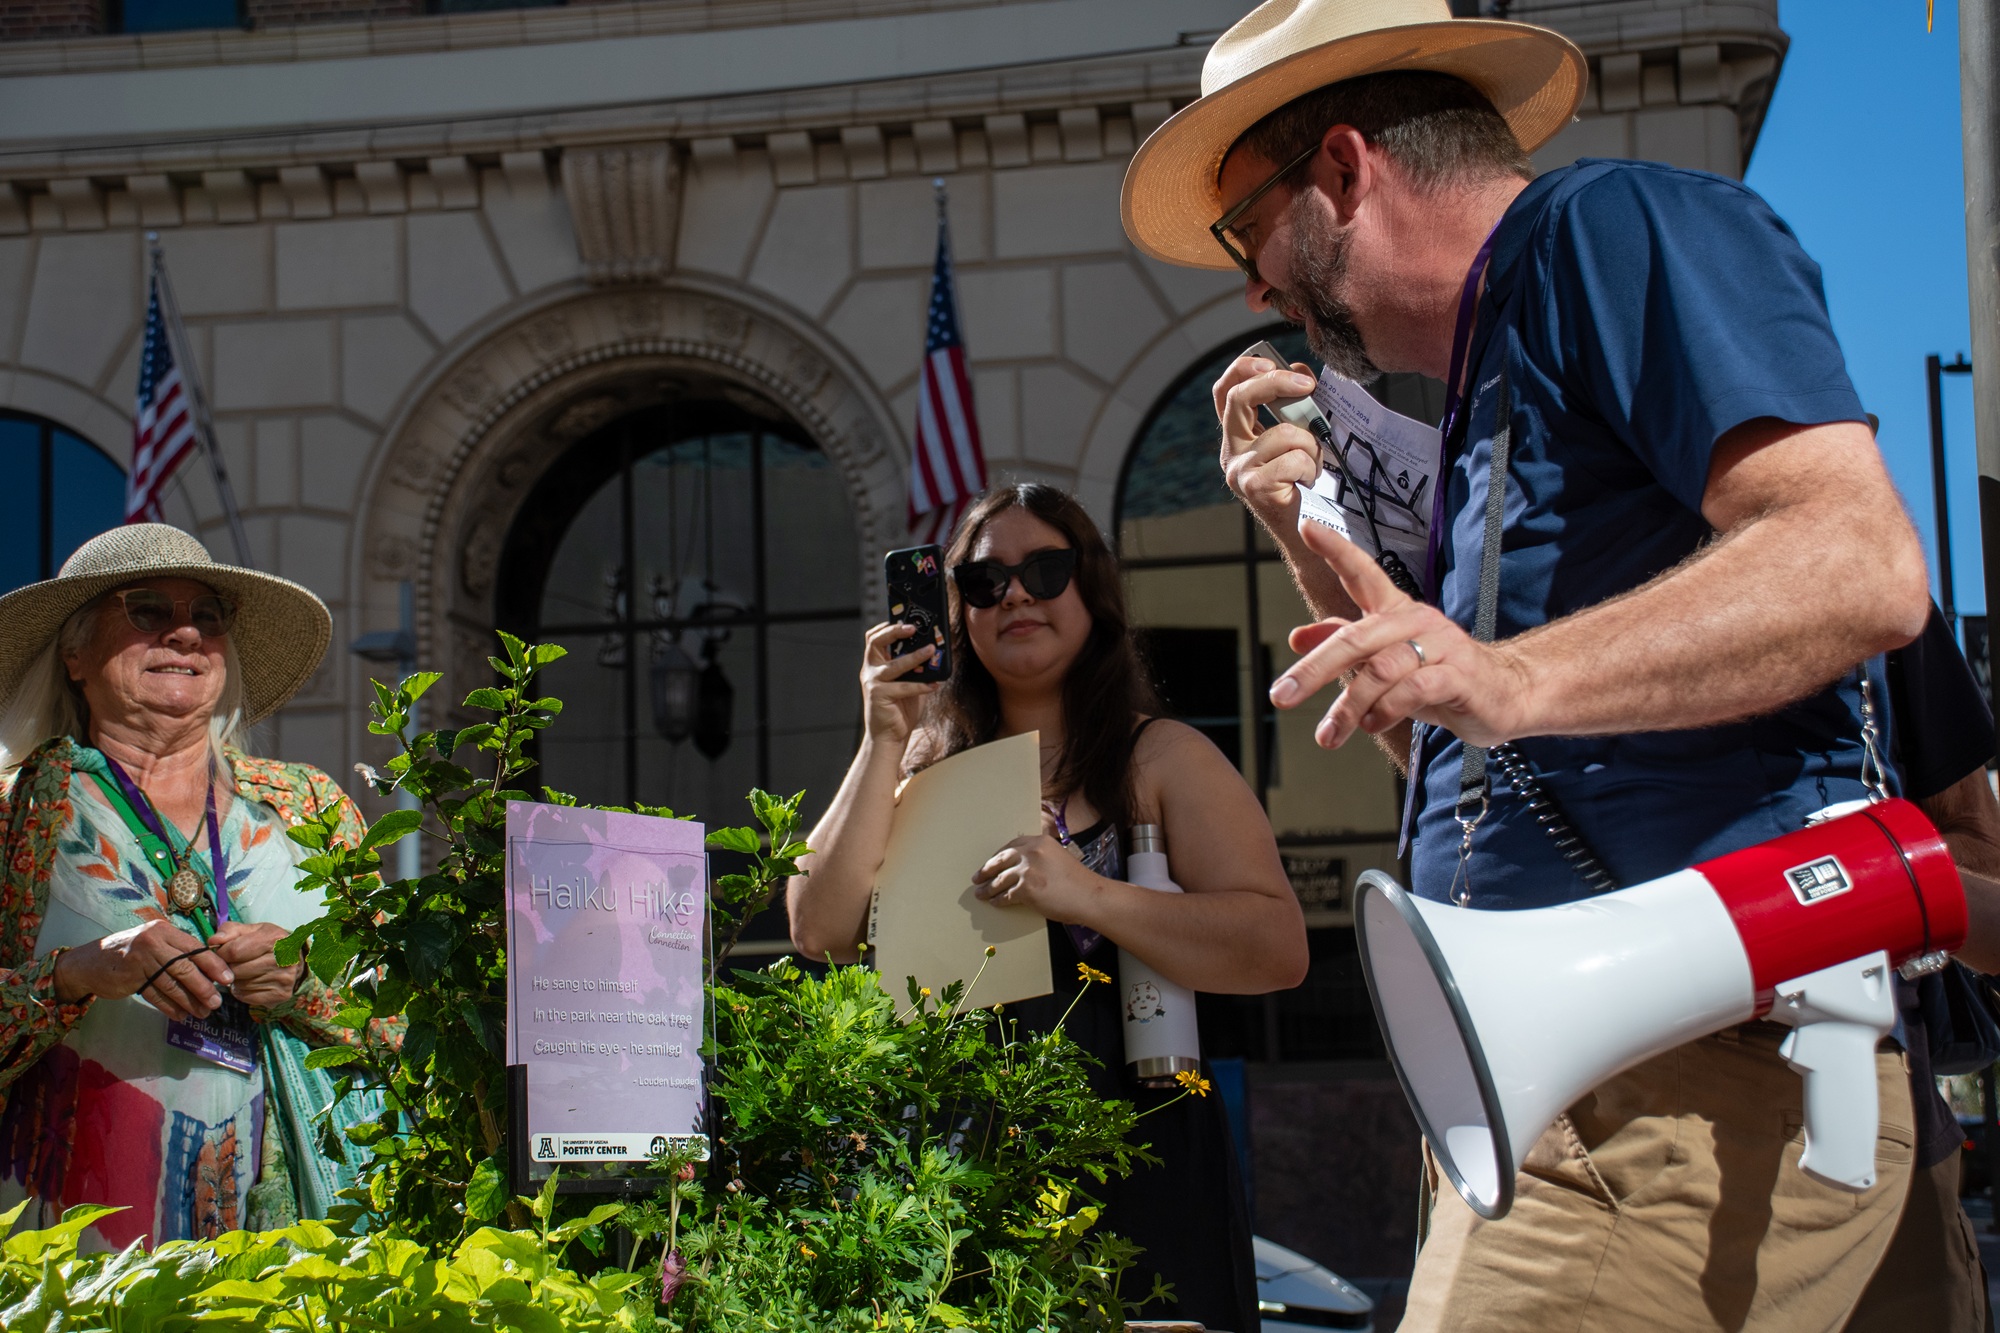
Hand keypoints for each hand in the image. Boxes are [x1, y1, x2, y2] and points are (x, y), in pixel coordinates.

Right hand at [53, 918, 233, 1021]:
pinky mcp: (130, 977)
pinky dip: (169, 1007)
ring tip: (202, 1012)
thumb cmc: (131, 952)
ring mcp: (140, 960)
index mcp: (164, 930)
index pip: (194, 948)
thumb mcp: (155, 943)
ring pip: (171, 983)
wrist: (89, 962)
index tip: (228, 978)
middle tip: (216, 1002)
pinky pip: (155, 995)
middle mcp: (153, 942)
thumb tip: (211, 969)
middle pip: (185, 967)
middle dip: (203, 987)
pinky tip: (180, 1015)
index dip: (213, 964)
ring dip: (189, 1001)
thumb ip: (177, 951)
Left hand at [208, 920, 302, 1010]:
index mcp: (274, 938)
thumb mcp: (252, 930)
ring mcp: (284, 978)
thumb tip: (212, 941)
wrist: (295, 961)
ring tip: (244, 972)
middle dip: (228, 967)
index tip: (222, 953)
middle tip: (233, 963)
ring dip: (235, 979)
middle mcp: (283, 958)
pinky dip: (242, 991)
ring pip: (240, 984)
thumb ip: (230, 931)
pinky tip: (250, 982)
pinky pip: (246, 996)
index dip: (221, 953)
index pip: (234, 950)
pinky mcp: (281, 994)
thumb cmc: (268, 943)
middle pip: (236, 969)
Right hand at [860, 621, 940, 746]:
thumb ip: (918, 667)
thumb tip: (936, 650)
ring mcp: (873, 683)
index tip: (907, 620)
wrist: (889, 736)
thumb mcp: (910, 682)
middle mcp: (871, 670)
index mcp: (876, 663)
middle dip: (894, 631)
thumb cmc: (901, 708)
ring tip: (931, 650)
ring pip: (893, 664)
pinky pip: (903, 687)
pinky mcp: (878, 696)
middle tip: (913, 628)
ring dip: (914, 656)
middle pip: (875, 642)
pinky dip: (920, 686)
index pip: (875, 637)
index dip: (888, 625)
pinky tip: (934, 685)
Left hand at [972, 835, 1101, 924]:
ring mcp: (1027, 870)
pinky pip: (1006, 895)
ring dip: (988, 888)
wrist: (1090, 896)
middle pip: (1000, 860)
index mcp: (1040, 841)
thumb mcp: (1060, 858)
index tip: (992, 862)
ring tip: (980, 893)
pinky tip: (995, 902)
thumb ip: (1042, 857)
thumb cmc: (1079, 882)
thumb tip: (1024, 867)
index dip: (998, 855)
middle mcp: (1031, 852)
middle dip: (986, 870)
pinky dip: (999, 900)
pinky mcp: (1026, 889)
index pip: (1012, 845)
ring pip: (1000, 879)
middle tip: (977, 877)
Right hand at [1212, 355, 1322, 519]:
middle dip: (1277, 382)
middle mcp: (1230, 451)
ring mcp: (1239, 469)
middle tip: (1308, 385)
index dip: (1243, 368)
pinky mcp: (1254, 486)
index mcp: (1237, 434)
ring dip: (1311, 446)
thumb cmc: (1301, 480)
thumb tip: (1302, 374)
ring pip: (1284, 433)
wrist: (1302, 529)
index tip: (1270, 361)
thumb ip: (1294, 406)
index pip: (1225, 391)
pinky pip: (1294, 459)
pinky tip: (1307, 481)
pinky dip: (1310, 467)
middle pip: (1240, 398)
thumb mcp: (1296, 435)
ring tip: (1312, 464)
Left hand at [1271, 519, 1533, 749]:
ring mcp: (1440, 646)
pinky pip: (1413, 691)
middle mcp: (1416, 621)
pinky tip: (1372, 725)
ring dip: (1348, 706)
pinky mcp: (1458, 677)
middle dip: (1314, 669)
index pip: (1363, 572)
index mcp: (1396, 611)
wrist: (1506, 693)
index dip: (1336, 549)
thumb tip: (1296, 637)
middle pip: (1356, 638)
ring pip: (1380, 670)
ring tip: (1329, 733)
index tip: (1307, 527)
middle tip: (1281, 695)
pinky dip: (1385, 711)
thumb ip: (1344, 643)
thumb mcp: (1386, 658)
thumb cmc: (1439, 673)